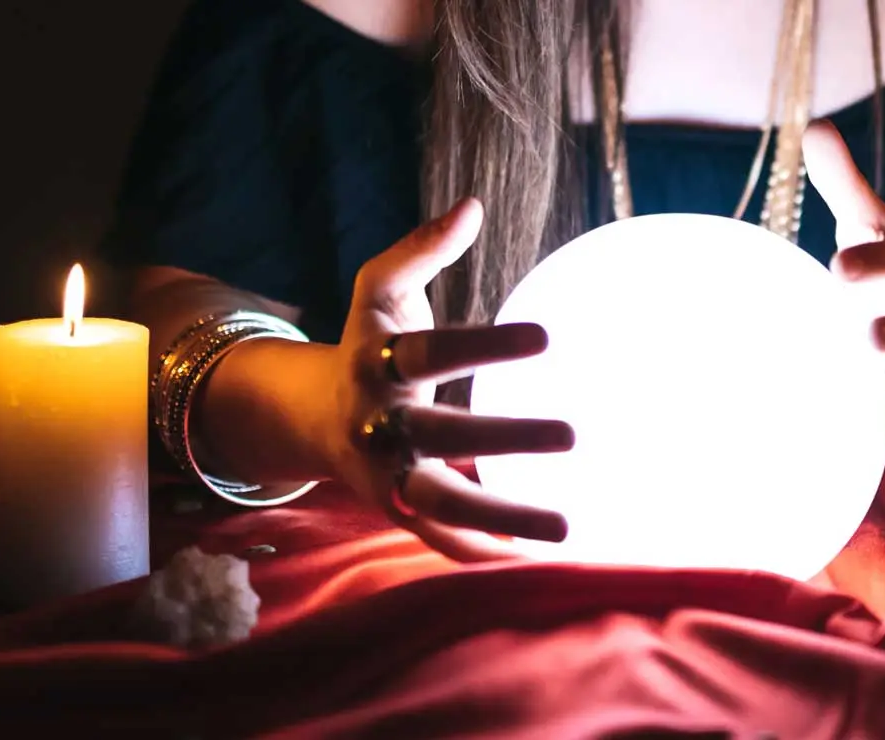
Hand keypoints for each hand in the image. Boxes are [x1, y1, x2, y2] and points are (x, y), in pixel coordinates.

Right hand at [326, 198, 573, 560]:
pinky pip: (439, 537)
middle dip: (504, 439)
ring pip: (442, 502)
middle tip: (573, 434)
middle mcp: (377, 424)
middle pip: (440, 436)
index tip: (547, 338)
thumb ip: (420, 250)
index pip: (431, 352)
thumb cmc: (367, 344)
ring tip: (568, 527)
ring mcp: (384, 474)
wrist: (311, 419)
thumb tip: (470, 205)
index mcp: (375, 363)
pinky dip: (481, 551)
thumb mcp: (379, 290)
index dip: (485, 346)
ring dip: (503, 516)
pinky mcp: (395, 510)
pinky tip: (536, 560)